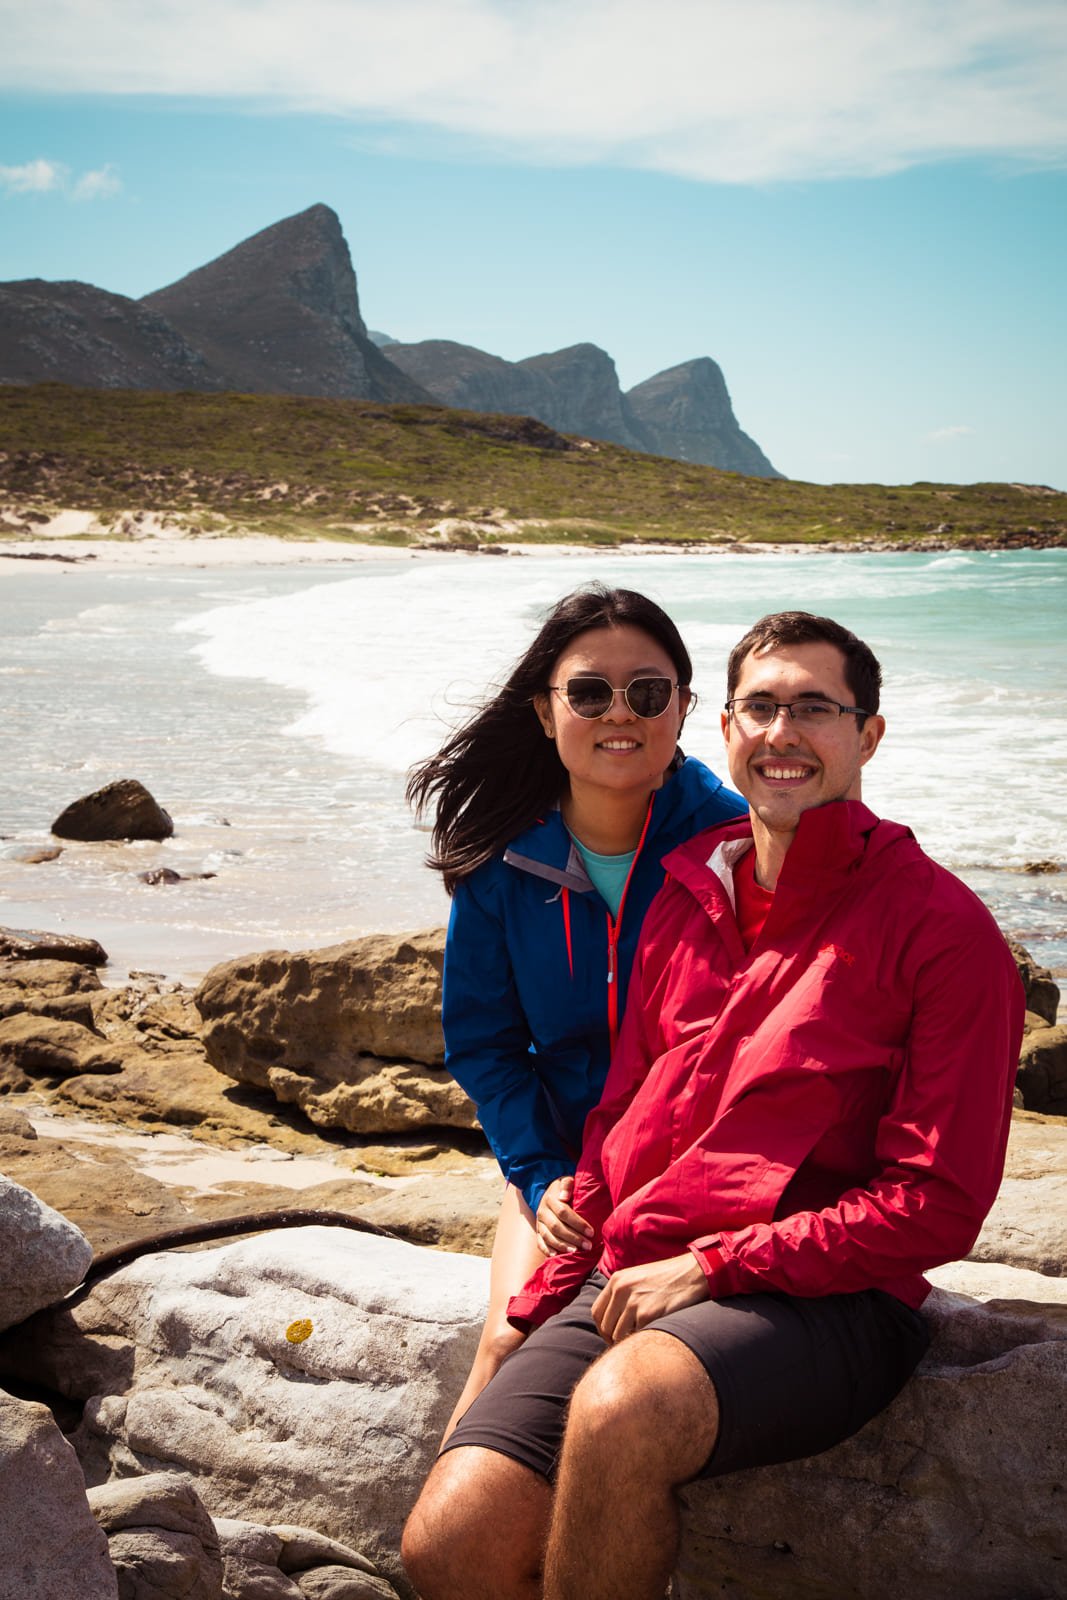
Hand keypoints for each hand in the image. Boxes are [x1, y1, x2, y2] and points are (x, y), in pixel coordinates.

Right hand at [535, 1176, 594, 1256]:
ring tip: (575, 1252)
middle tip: (587, 1245)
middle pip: (556, 1227)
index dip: (577, 1223)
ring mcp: (539, 1222)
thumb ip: (567, 1185)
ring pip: (548, 1236)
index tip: (591, 1232)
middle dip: (573, 1237)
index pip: (563, 1212)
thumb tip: (564, 1197)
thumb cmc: (565, 1189)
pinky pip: (539, 1242)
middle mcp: (542, 1211)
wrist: (551, 1192)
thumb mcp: (566, 1180)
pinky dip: (547, 1250)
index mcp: (550, 1199)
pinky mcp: (537, 1231)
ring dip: (562, 1246)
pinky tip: (556, 1255)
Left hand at [592, 1254, 709, 1343]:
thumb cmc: (667, 1279)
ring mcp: (633, 1302)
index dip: (602, 1329)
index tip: (611, 1336)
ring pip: (618, 1335)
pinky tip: (653, 1332)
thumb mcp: (637, 1279)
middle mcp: (621, 1290)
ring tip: (642, 1336)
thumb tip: (610, 1323)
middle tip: (627, 1342)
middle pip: (605, 1326)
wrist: (692, 1274)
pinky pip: (636, 1336)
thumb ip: (621, 1296)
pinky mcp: (647, 1314)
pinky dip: (642, 1339)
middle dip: (613, 1338)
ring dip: (628, 1341)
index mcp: (616, 1280)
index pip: (597, 1312)